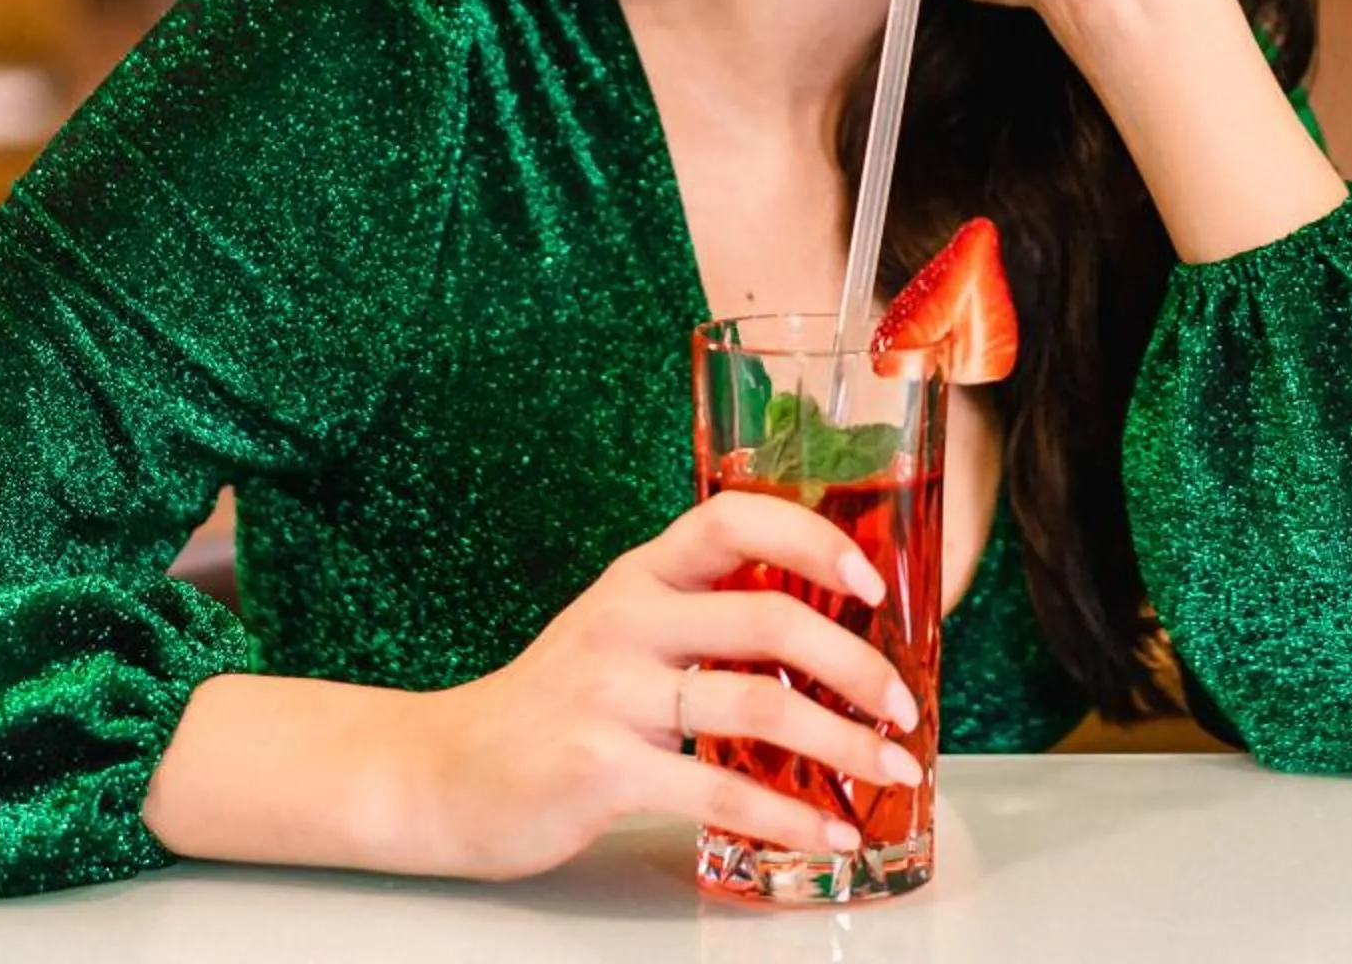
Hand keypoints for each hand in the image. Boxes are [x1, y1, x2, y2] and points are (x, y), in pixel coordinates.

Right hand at [389, 492, 922, 880]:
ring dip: (842, 744)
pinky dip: (786, 813)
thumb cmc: (553, 708)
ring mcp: (609, 690)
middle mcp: (625, 619)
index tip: (872, 580)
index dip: (811, 538)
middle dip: (858, 665)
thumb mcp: (619, 636)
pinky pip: (716, 785)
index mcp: (638, 576)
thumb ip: (699, 620)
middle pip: (769, 618)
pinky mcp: (600, 763)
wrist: (447, 772)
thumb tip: (824, 639)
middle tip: (905, 706)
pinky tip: (825, 830)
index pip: (733, 519)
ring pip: (757, 702)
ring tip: (890, 772)